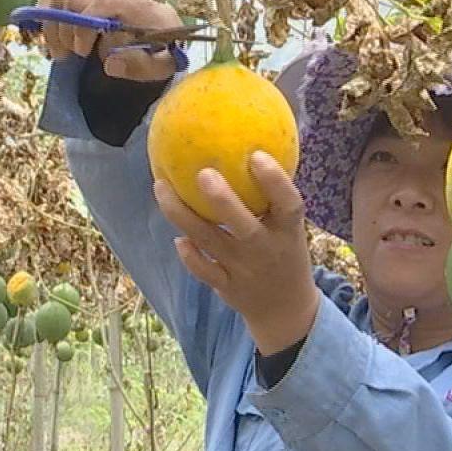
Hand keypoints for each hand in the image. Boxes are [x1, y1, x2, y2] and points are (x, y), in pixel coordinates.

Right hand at [36, 0, 181, 82]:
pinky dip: (45, 12)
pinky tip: (50, 34)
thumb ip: (139, 66)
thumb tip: (110, 64)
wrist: (163, 26)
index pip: (99, 3)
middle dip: (65, 30)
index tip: (84, 53)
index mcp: (132, 1)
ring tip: (60, 50)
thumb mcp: (161, 65)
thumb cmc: (162, 47)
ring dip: (51, 23)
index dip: (84, 29)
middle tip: (69, 56)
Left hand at [154, 151, 319, 354]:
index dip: (274, 181)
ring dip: (182, 215)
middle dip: (223, 201)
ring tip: (161, 186)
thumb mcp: (290, 226)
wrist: (286, 309)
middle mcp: (266, 250)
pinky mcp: (226, 287)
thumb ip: (273, 194)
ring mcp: (244, 271)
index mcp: (288, 231)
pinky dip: (189, 255)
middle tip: (202, 172)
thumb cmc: (284, 251)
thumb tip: (248, 141)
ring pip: (209, 241)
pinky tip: (177, 238)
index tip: (256, 155)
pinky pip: (202, 269)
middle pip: (243, 226)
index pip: (288, 204)